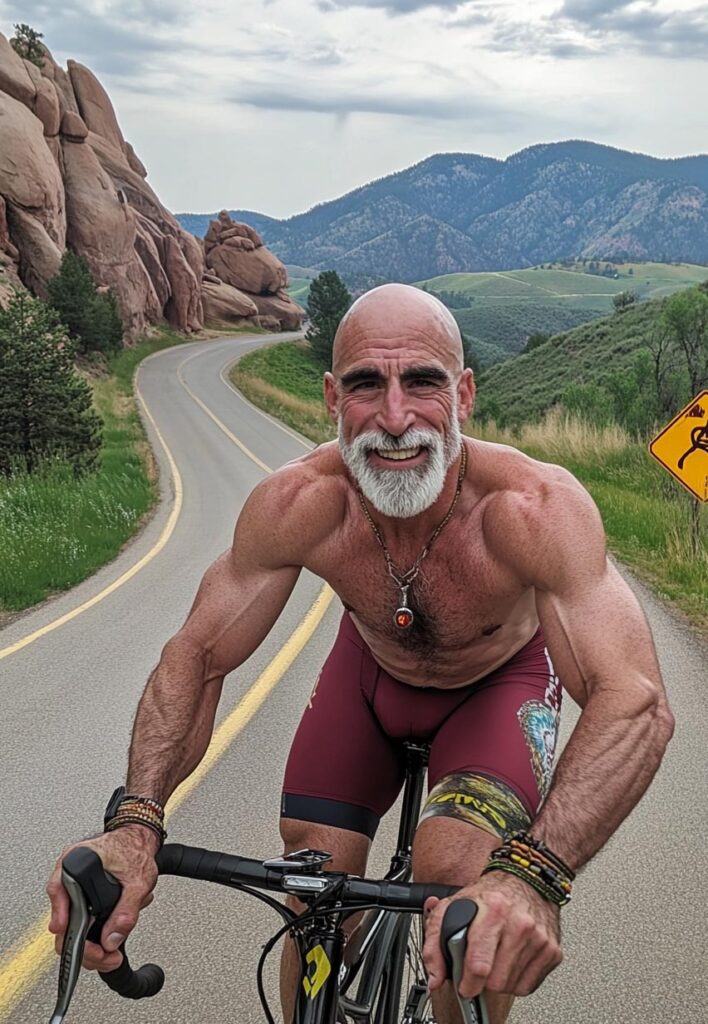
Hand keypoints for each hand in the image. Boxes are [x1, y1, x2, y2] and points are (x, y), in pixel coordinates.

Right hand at [47, 827, 158, 971]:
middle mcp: (69, 874)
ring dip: (91, 942)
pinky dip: (95, 932)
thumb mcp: (138, 880)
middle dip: (83, 945)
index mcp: (75, 862)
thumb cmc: (134, 848)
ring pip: (72, 924)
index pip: (58, 892)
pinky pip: (82, 919)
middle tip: (103, 956)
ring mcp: (74, 886)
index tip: (68, 938)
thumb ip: (127, 911)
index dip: (62, 919)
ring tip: (111, 950)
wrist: (139, 838)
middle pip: (64, 918)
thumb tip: (112, 939)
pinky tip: (110, 934)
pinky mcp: (83, 895)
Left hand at [423, 872, 561, 997]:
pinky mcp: (552, 951)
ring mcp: (539, 939)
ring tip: (496, 956)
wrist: (526, 878)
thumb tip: (434, 978)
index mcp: (494, 910)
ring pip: (511, 987)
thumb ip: (434, 942)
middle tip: (479, 965)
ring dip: (499, 979)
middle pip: (495, 982)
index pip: (479, 965)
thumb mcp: (453, 906)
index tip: (464, 985)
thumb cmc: (489, 895)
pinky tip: (511, 959)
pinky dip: (516, 979)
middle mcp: (520, 924)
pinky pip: (528, 986)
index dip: (467, 983)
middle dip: (483, 980)